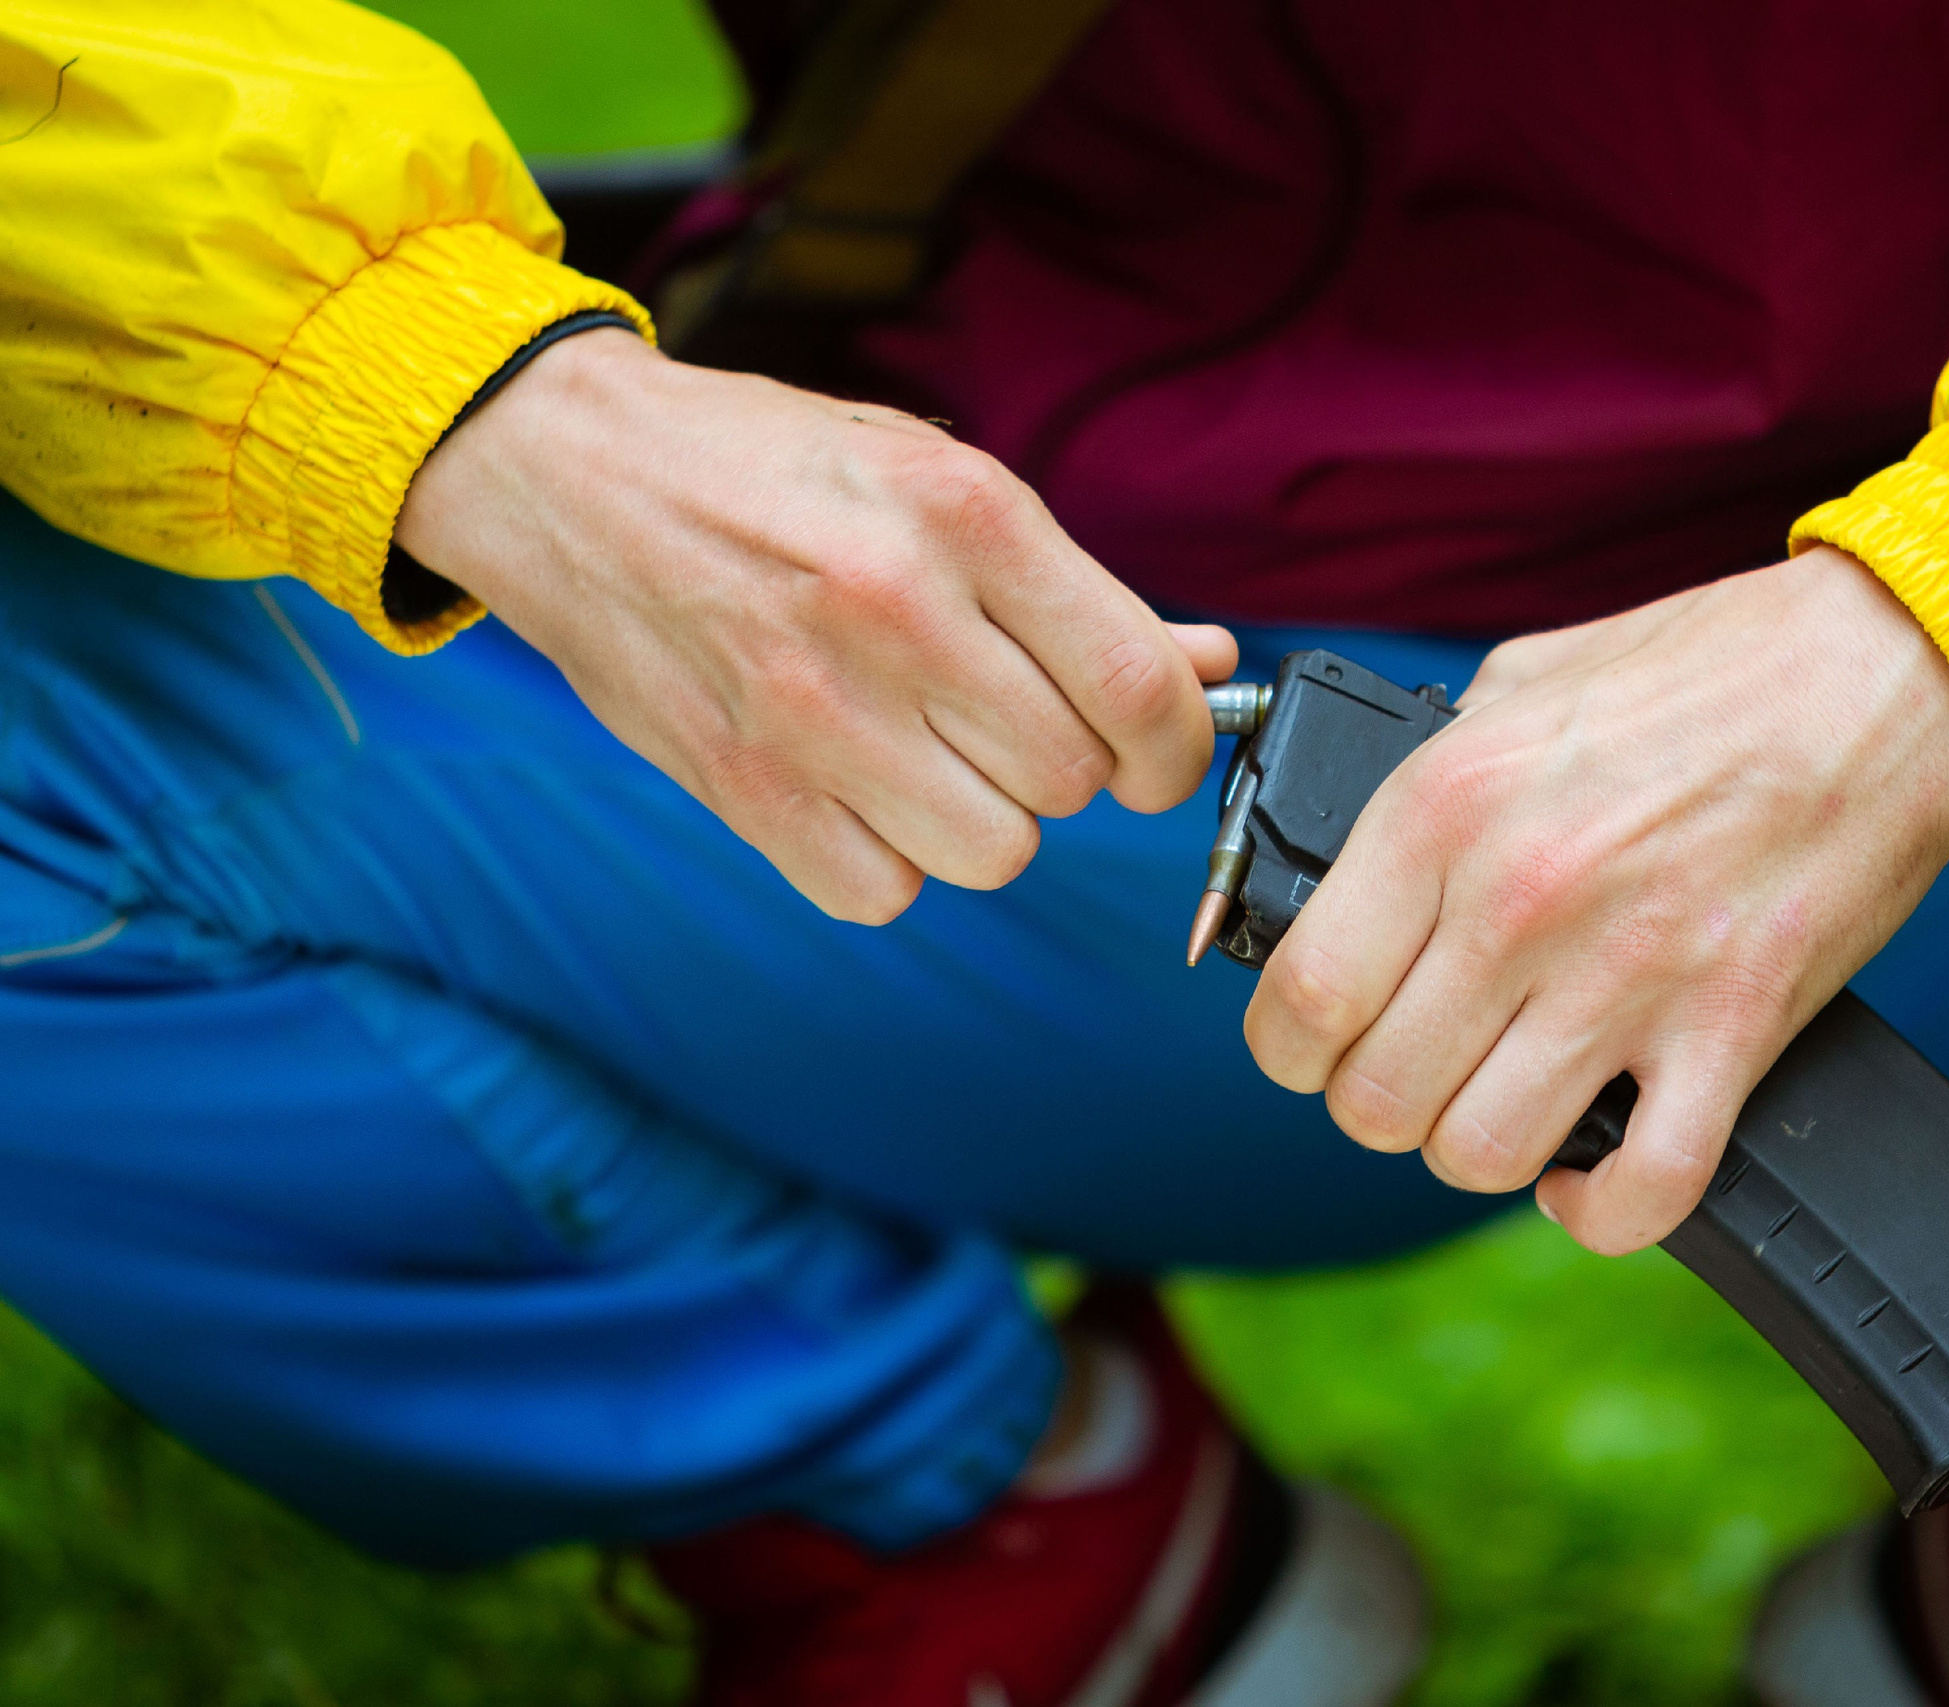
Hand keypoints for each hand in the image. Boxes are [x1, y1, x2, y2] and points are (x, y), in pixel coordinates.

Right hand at [395, 331, 1234, 921]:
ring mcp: (814, 709)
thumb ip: (1077, 591)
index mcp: (966, 516)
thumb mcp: (938, 482)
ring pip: (996, 852)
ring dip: (984, 818)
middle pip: (1071, 780)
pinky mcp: (745, 789)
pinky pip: (888, 894)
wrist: (571, 476)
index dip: (1175, 748)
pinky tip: (856, 785)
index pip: (1135, 686)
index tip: (1157, 755)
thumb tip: (1207, 668)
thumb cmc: (776, 473)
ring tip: (927, 749)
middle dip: (1063, 766)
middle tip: (1004, 720)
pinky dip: (889, 860)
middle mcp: (896, 611)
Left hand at [1241, 547, 1948, 1253]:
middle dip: (1380, 1104)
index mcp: (1444, 809)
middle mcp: (1518, 901)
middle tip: (1422, 1066)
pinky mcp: (1732, 1031)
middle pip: (1374, 1101)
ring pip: (1479, 1155)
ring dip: (1478, 1150)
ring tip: (1505, 1100)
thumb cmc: (1708, 667)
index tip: (1317, 1045)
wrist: (1886, 670)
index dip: (1290, 1050)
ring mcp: (1628, 976)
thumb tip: (1360, 855)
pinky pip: (1643, 1193)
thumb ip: (1427, 774)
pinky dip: (1600, 1212)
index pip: (1300, 1000)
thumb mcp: (1519, 681)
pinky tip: (1587, 1174)